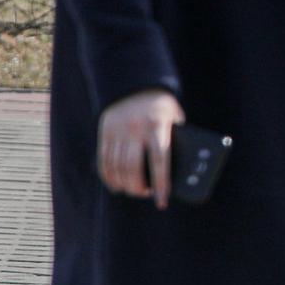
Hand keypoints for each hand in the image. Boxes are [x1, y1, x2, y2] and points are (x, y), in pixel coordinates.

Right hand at [98, 88, 183, 207]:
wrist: (136, 84)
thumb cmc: (162, 106)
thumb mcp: (174, 118)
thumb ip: (174, 140)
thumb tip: (179, 170)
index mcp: (157, 125)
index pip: (160, 160)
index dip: (161, 183)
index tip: (162, 200)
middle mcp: (135, 129)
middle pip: (133, 168)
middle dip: (138, 187)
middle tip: (146, 195)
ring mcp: (118, 131)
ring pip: (117, 167)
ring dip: (124, 185)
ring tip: (134, 191)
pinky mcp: (105, 133)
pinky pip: (104, 161)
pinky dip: (109, 177)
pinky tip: (116, 185)